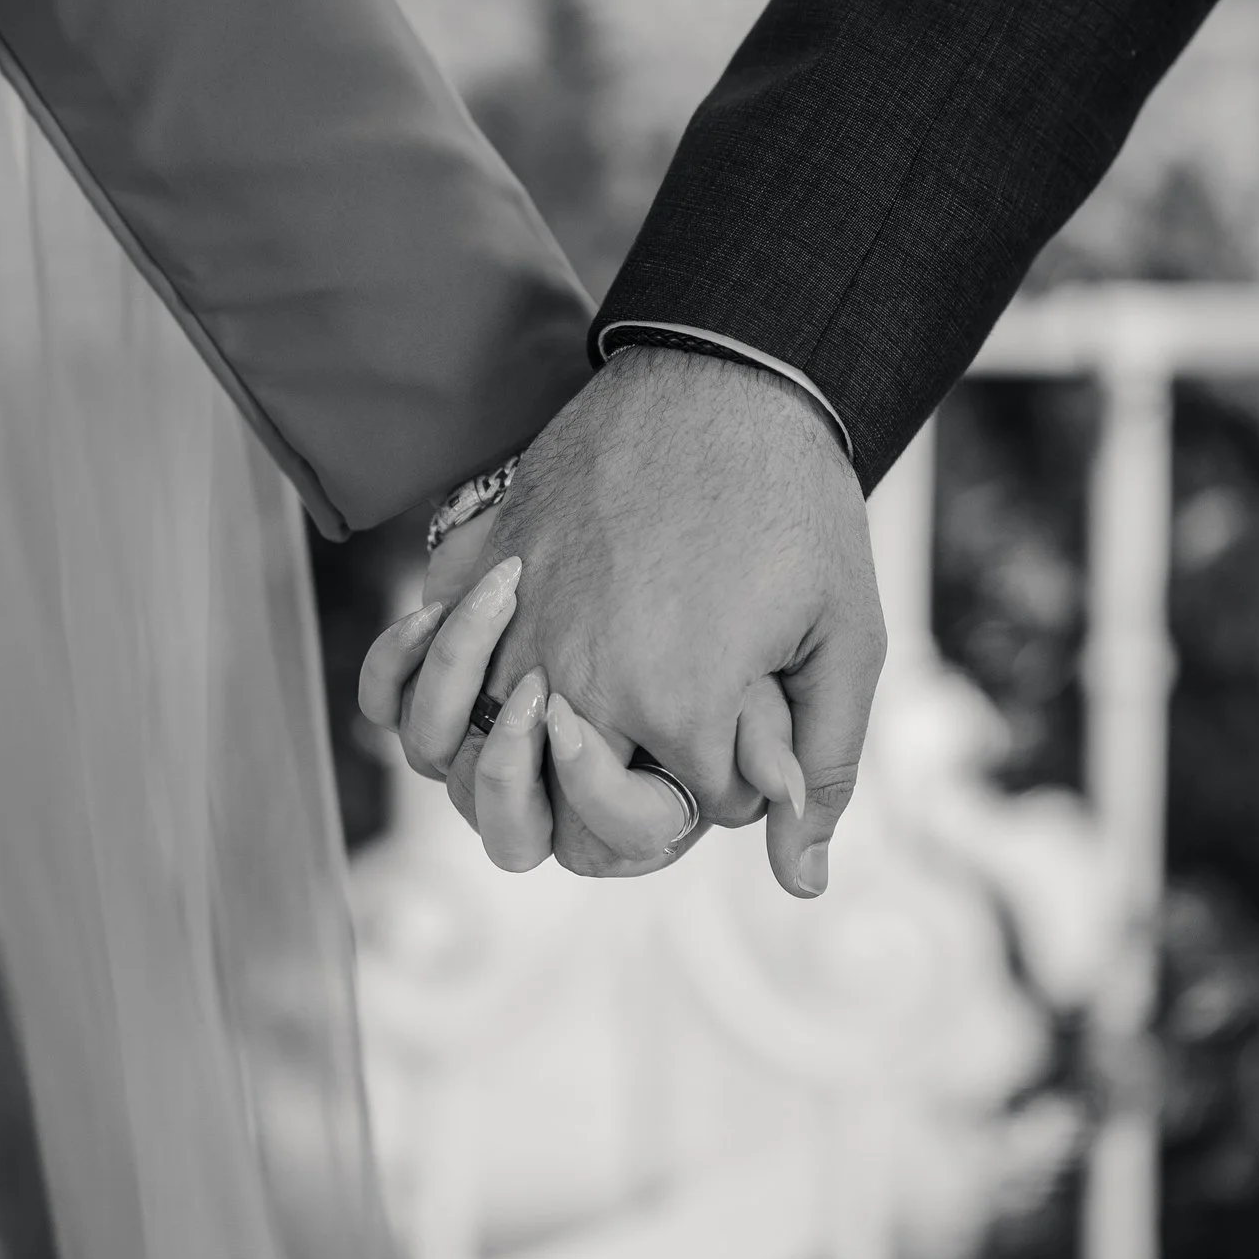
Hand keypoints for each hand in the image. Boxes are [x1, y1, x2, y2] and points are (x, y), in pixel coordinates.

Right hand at [360, 348, 886, 894]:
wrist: (728, 372)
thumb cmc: (798, 506)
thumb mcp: (846, 639)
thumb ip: (820, 769)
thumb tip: (800, 886)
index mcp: (672, 707)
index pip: (672, 819)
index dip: (718, 790)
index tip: (742, 726)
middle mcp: (572, 676)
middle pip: (551, 816)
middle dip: (609, 796)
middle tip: (652, 737)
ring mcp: (510, 617)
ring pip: (457, 752)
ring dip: (504, 755)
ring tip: (556, 714)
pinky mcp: (476, 559)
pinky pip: (412, 659)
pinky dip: (428, 677)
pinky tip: (474, 656)